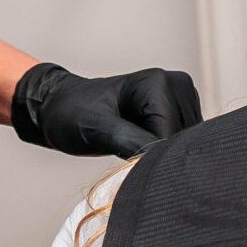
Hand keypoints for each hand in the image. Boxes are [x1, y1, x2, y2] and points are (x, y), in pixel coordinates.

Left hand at [12, 63, 202, 159]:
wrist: (61, 107)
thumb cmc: (71, 114)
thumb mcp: (98, 130)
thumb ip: (134, 144)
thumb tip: (164, 162)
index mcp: (158, 83)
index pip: (172, 134)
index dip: (153, 156)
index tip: (126, 163)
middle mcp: (176, 86)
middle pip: (182, 139)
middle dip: (157, 155)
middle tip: (123, 155)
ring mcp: (180, 99)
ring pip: (184, 144)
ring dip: (160, 155)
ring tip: (128, 146)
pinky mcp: (179, 113)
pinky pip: (181, 143)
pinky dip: (162, 152)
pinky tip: (138, 145)